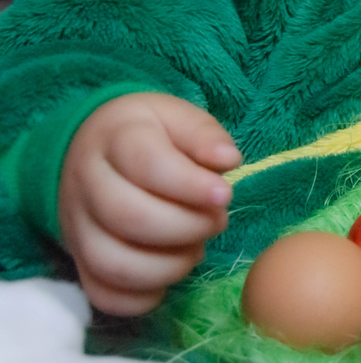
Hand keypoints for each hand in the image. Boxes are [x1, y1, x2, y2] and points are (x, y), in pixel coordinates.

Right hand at [57, 92, 240, 315]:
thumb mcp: (178, 117)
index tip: (224, 195)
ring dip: (167, 266)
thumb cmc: (149, 134)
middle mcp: (87, 183)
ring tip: (196, 249)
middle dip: (186, 227)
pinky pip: (101, 293)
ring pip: (111, 262)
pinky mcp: (79, 260)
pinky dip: (140, 297)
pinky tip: (169, 279)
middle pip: (128, 216)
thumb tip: (228, 160)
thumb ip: (204, 135)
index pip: (147, 164)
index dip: (190, 185)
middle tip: (217, 221)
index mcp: (115, 138)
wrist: (93, 148)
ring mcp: (77, 226)